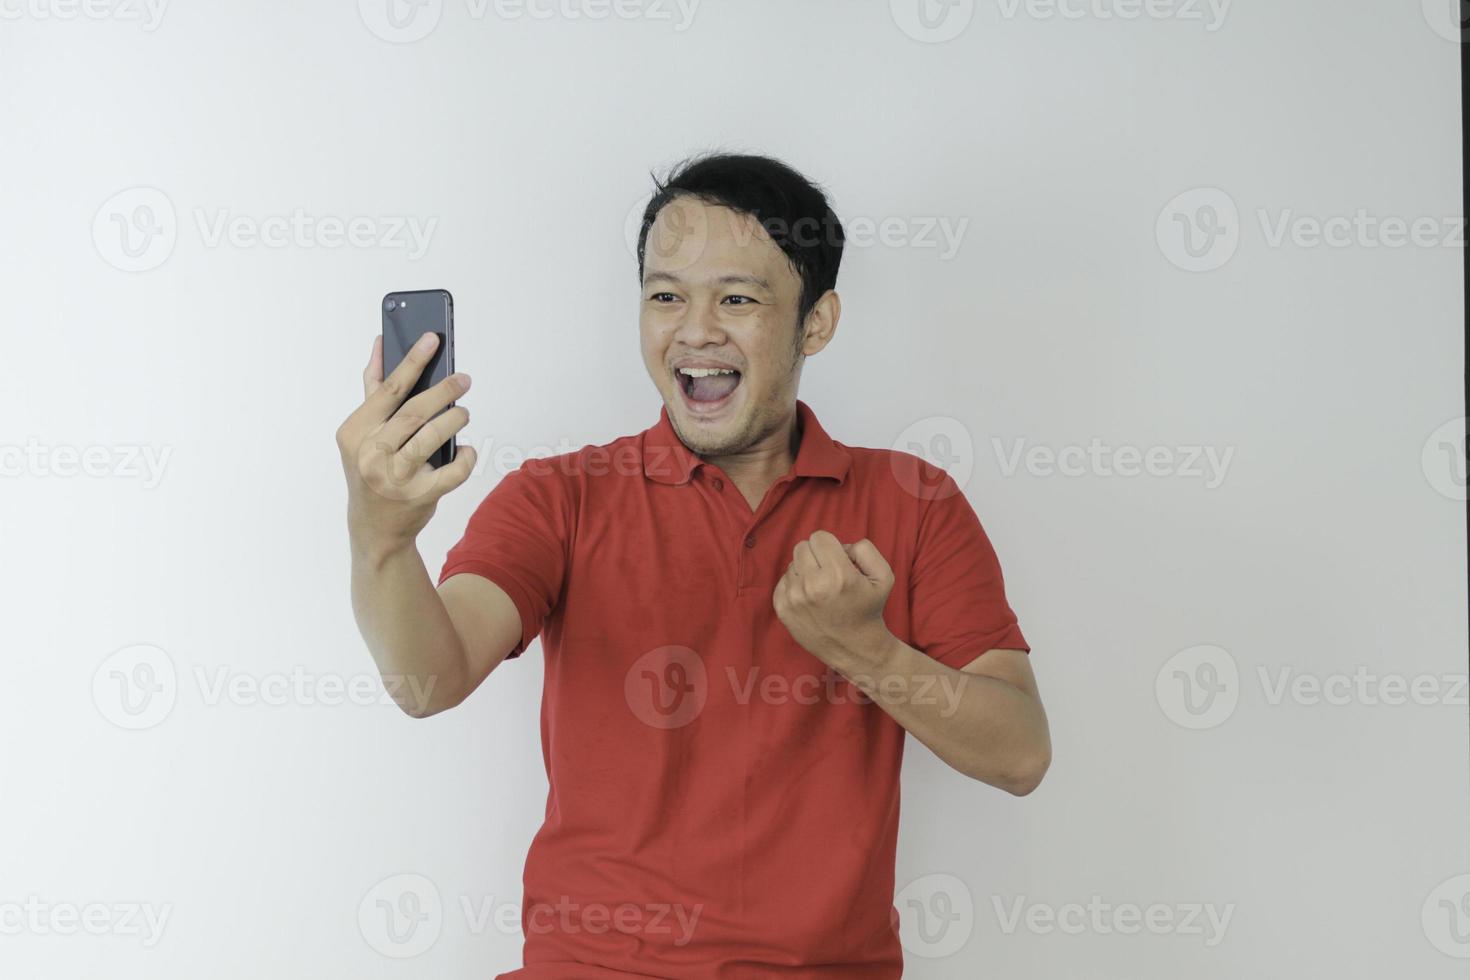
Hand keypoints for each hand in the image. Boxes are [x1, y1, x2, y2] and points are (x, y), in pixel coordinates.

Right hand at [335, 332, 475, 557]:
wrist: (374, 528)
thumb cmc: (371, 469)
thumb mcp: (362, 433)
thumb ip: (373, 390)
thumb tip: (380, 345)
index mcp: (355, 432)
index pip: (388, 389)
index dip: (412, 361)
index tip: (432, 339)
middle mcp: (371, 453)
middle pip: (415, 411)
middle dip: (445, 390)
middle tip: (463, 379)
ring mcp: (395, 477)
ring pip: (433, 436)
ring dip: (455, 419)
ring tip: (464, 413)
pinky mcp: (420, 496)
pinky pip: (453, 471)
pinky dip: (466, 457)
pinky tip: (467, 450)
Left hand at [772, 530, 895, 666]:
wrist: (854, 648)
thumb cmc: (869, 609)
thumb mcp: (884, 577)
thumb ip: (865, 549)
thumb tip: (840, 545)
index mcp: (838, 575)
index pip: (819, 537)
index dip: (831, 546)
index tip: (837, 561)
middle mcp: (813, 586)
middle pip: (802, 547)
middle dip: (817, 556)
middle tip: (829, 573)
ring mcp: (794, 598)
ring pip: (792, 564)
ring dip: (806, 571)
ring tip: (821, 589)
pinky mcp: (782, 609)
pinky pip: (783, 580)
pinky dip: (795, 586)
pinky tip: (810, 599)